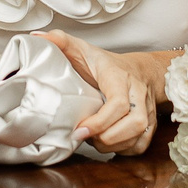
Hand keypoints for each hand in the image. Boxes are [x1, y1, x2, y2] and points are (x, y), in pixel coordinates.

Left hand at [47, 34, 157, 153]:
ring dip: (113, 145)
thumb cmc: (107, 64)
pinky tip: (108, 143)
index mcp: (120, 78)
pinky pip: (141, 145)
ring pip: (139, 136)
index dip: (100, 121)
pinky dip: (124, 150)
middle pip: (134, 123)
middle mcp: (138, 95)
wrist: (139, 70)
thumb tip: (37, 37)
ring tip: (93, 140)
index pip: (119, 102)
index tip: (80, 129)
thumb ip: (60, 41)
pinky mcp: (150, 124)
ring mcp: (147, 110)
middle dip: (107, 137)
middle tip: (84, 136)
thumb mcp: (82, 49)